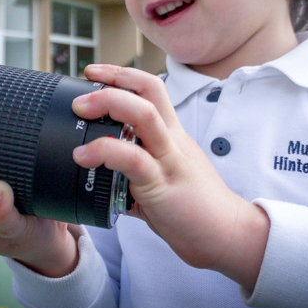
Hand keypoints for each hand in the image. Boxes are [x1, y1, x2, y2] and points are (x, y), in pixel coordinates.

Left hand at [71, 65, 269, 291]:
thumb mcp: (163, 177)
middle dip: (111, 82)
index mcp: (172, 135)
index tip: (94, 73)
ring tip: (81, 113)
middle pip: (148, 91)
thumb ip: (134, 171)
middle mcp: (172, 140)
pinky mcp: (162, 184)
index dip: (121, 74)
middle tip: (81, 96)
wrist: (225, 234)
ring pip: (144, 115)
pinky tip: (84, 157)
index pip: (151, 89)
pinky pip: (134, 159)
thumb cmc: (194, 208)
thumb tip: (103, 173)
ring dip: (108, 105)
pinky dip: (104, 151)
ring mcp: (169, 159)